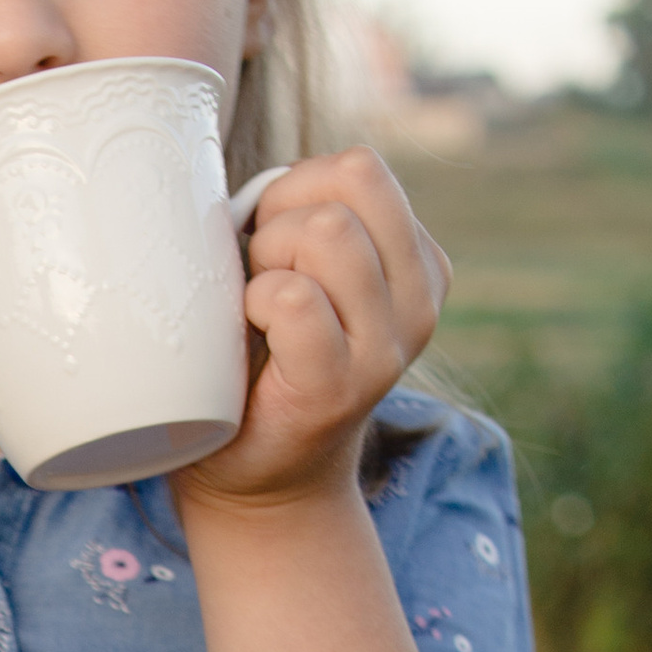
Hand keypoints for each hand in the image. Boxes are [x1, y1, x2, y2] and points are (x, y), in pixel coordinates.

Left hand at [178, 151, 448, 512]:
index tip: (267, 241)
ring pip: (326, 231)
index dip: (295, 186)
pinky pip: (294, 299)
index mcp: (417, 265)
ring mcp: (387, 346)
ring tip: (253, 307)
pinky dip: (256, 304)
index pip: (362, 170)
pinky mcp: (341, 384)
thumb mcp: (297, 275)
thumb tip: (233, 170)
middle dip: (282, 212)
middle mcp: (418, 301)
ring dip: (267, 256)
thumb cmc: (258, 363)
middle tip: (257, 274)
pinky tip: (249, 336)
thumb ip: (298, 219)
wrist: (257, 481)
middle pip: (351, 183)